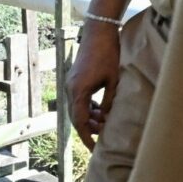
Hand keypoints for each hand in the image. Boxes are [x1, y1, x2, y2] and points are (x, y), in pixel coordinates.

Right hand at [65, 18, 123, 147]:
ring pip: (77, 109)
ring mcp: (70, 84)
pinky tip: (100, 110)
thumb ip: (108, 102)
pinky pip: (78, 100)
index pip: (80, 121)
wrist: (98, 33)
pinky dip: (87, 107)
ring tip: (105, 123)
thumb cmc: (108, 55)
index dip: (87, 137)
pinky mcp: (74, 79)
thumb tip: (107, 118)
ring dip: (89, 117)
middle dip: (89, 129)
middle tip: (103, 136)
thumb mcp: (112, 81)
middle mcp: (70, 89)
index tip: (94, 148)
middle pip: (76, 117)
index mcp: (78, 91)